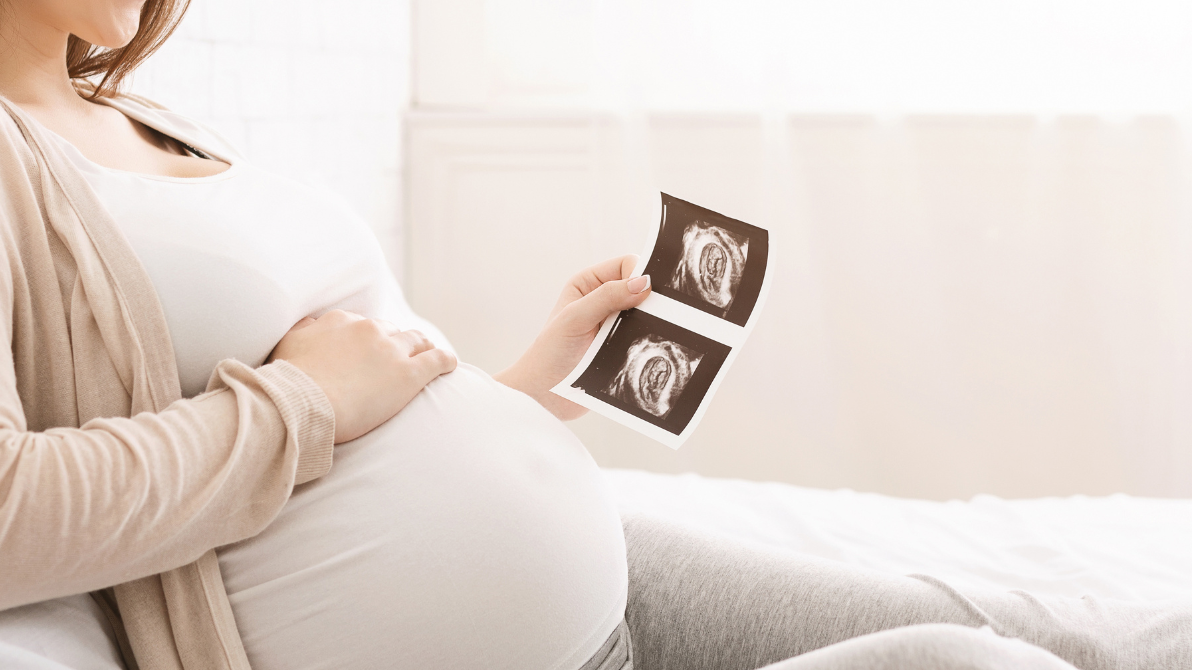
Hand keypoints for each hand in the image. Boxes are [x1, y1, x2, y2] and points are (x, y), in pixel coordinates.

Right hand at [270, 310, 456, 442]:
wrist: (301, 404)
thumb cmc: (288, 382)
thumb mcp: (286, 345)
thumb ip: (303, 331)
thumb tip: (312, 325)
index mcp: (339, 322)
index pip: (362, 325)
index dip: (368, 338)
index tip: (370, 349)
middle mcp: (368, 330)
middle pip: (391, 330)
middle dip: (395, 342)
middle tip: (399, 356)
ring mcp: (390, 351)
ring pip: (416, 340)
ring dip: (423, 346)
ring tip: (428, 355)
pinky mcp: (408, 374)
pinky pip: (436, 360)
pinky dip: (445, 361)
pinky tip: (450, 365)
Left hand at [495, 255, 651, 419]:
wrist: (543, 396)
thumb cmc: (549, 354)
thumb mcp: (575, 318)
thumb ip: (607, 297)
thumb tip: (644, 283)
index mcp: (589, 283)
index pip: (627, 264)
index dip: (640, 274)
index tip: (648, 293)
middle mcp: (603, 301)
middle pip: (641, 288)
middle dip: (649, 300)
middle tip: (652, 315)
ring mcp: (615, 325)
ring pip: (647, 315)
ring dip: (649, 324)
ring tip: (642, 337)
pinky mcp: (622, 347)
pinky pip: (646, 338)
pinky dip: (649, 342)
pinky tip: (646, 350)